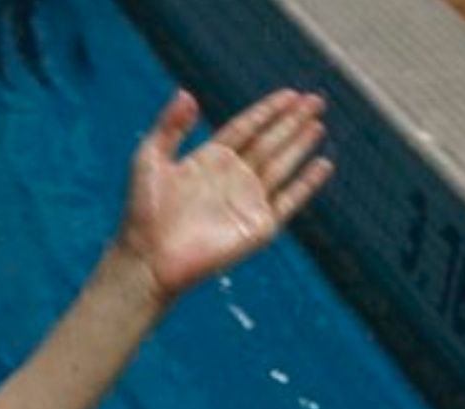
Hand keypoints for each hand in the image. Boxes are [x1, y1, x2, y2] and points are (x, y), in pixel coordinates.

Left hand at [117, 88, 331, 301]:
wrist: (148, 259)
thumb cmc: (142, 213)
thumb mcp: (149, 160)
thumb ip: (169, 126)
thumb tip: (186, 93)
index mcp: (209, 160)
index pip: (245, 128)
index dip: (267, 111)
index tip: (289, 94)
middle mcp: (231, 178)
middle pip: (268, 142)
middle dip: (292, 121)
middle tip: (315, 100)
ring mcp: (246, 201)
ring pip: (281, 165)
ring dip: (300, 144)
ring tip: (318, 124)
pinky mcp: (258, 226)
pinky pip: (289, 200)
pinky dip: (306, 183)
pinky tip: (322, 164)